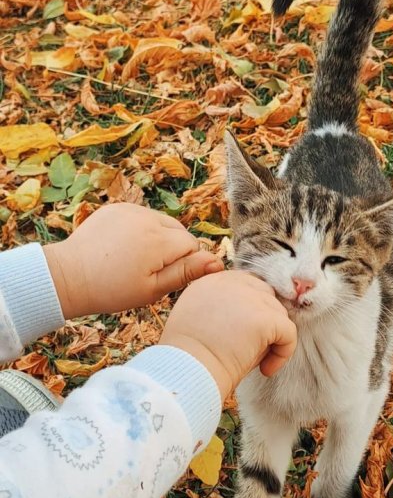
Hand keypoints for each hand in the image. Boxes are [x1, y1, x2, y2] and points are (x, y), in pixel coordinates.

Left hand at [43, 204, 222, 318]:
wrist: (68, 277)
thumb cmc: (112, 290)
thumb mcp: (153, 288)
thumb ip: (187, 273)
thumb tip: (218, 262)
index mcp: (159, 239)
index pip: (192, 245)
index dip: (183, 264)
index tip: (162, 277)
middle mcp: (147, 217)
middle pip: (179, 231)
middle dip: (173, 249)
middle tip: (149, 270)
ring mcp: (130, 209)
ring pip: (163, 223)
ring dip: (159, 239)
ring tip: (137, 259)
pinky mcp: (117, 208)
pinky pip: (143, 217)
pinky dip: (141, 230)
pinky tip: (126, 248)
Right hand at [160, 271, 296, 400]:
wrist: (185, 373)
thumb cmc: (187, 360)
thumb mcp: (197, 322)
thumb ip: (222, 310)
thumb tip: (250, 320)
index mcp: (210, 282)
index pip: (246, 285)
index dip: (251, 311)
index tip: (244, 337)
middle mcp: (230, 282)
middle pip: (265, 295)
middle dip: (265, 321)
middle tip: (254, 348)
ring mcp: (249, 298)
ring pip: (279, 313)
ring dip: (273, 338)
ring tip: (256, 362)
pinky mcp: (264, 317)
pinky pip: (289, 332)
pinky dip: (283, 353)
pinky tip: (266, 370)